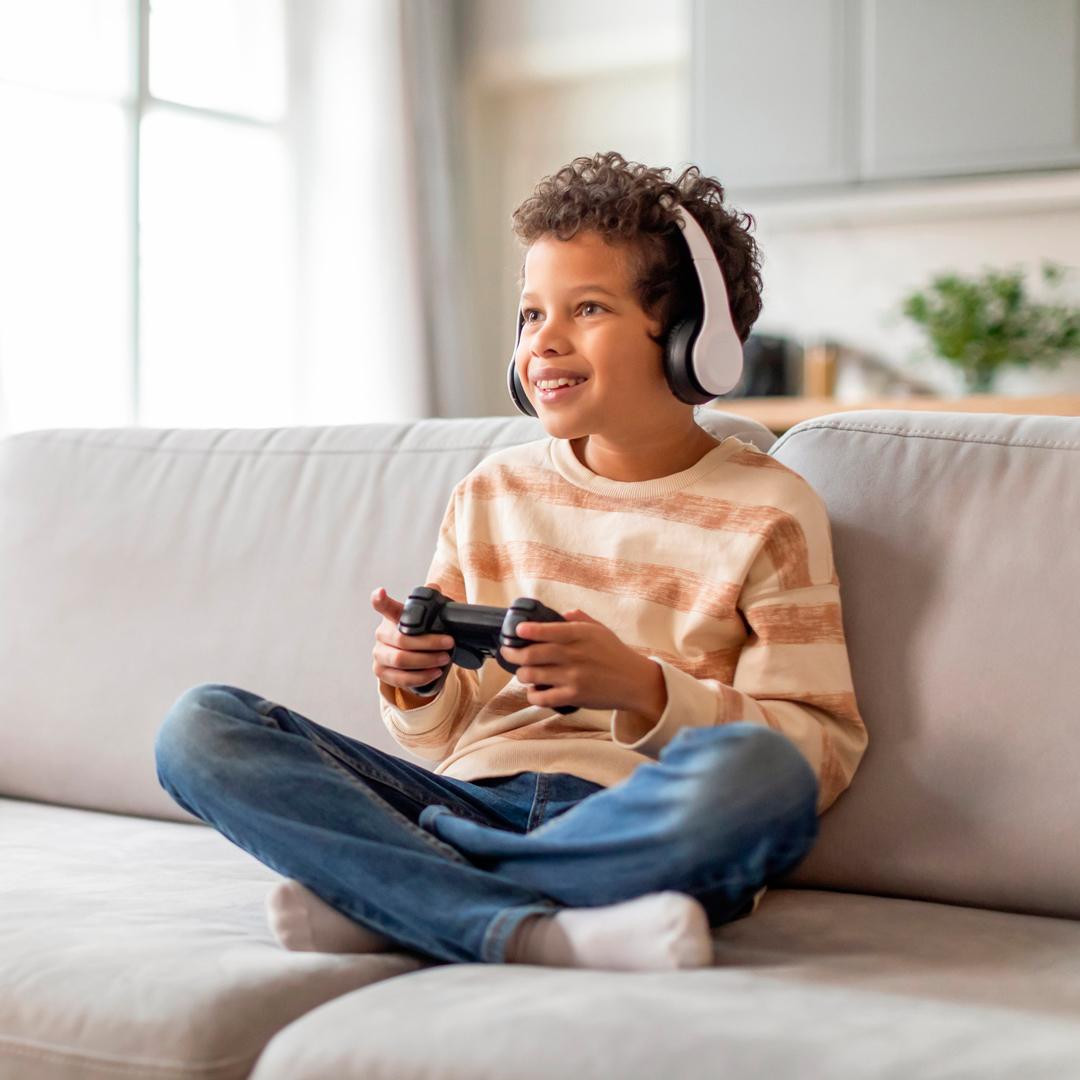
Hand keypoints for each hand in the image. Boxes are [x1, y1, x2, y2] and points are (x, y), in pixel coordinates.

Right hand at [370, 585, 454, 694]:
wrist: (412, 659)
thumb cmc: (419, 634)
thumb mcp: (427, 619)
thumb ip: (431, 602)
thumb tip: (434, 587)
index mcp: (391, 617)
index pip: (383, 606)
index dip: (380, 599)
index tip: (381, 592)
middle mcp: (381, 634)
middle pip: (402, 639)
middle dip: (429, 643)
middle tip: (449, 644)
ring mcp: (379, 654)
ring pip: (400, 660)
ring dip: (426, 661)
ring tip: (445, 659)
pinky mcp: (381, 671)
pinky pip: (400, 678)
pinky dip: (420, 677)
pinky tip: (434, 672)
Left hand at [499, 609, 665, 715]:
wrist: (636, 682)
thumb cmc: (616, 654)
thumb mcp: (600, 630)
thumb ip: (579, 619)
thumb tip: (561, 614)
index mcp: (580, 635)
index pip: (547, 630)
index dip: (527, 631)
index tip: (517, 631)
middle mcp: (574, 655)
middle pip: (532, 654)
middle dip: (513, 654)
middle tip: (508, 652)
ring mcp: (573, 677)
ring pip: (532, 676)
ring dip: (521, 674)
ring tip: (522, 672)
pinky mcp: (573, 696)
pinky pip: (543, 698)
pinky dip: (532, 695)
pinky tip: (533, 691)